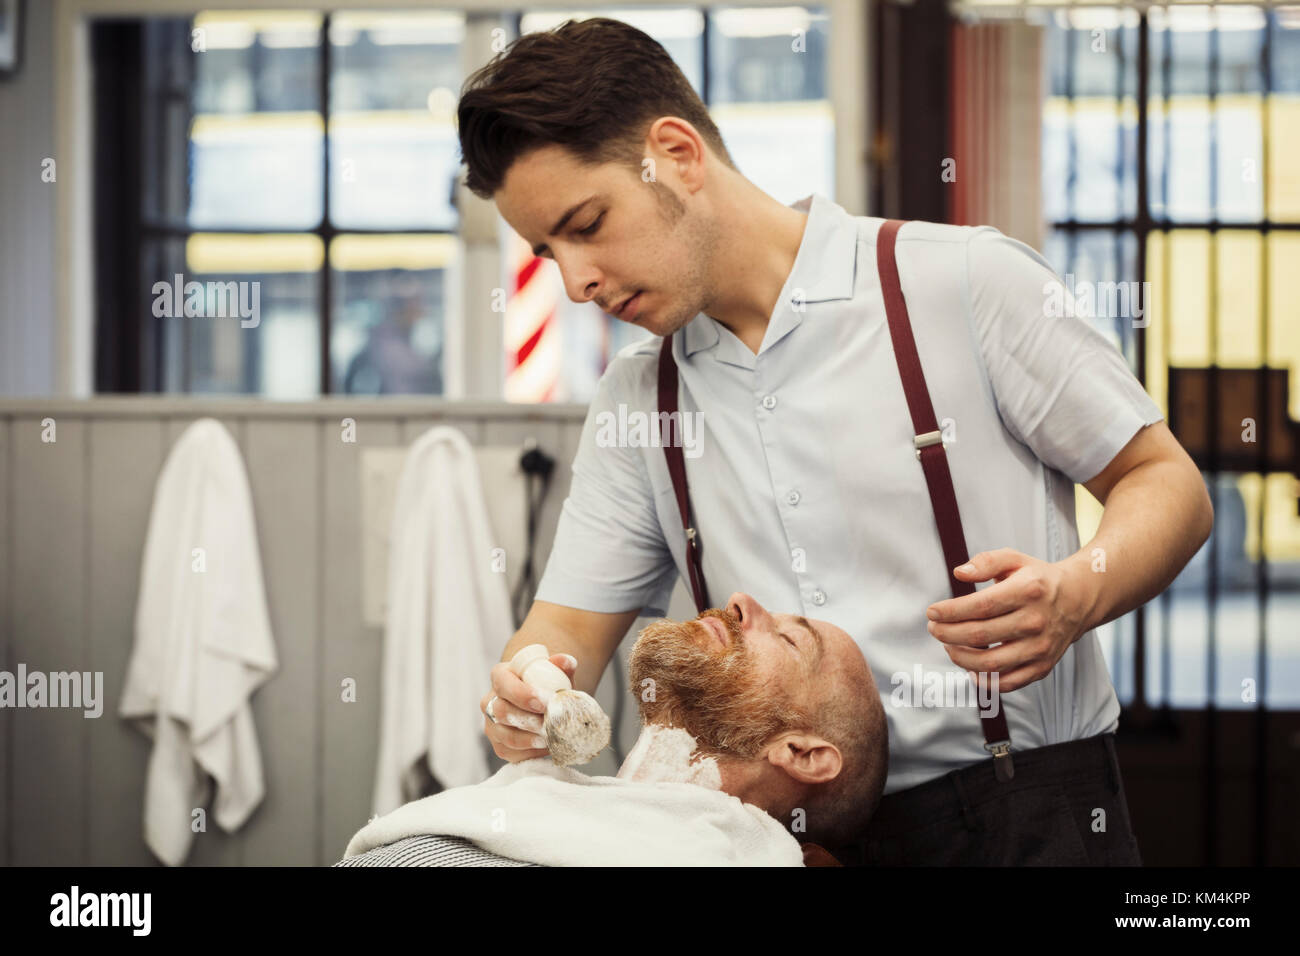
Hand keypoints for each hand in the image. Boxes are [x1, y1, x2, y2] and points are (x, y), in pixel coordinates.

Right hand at [480, 654, 577, 761]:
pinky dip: (531, 752)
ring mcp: (492, 725)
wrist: (542, 704)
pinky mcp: (499, 746)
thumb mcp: (555, 672)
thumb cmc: (547, 685)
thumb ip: (562, 664)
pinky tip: (546, 746)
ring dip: (530, 738)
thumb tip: (567, 661)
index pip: (504, 684)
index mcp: (500, 676)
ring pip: (506, 735)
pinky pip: (511, 753)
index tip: (545, 701)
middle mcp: (490, 701)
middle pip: (502, 712)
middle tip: (551, 721)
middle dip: (528, 719)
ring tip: (550, 736)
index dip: (523, 694)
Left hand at [924, 548, 1095, 692]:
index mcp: (1028, 591)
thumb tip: (959, 573)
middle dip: (948, 634)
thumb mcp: (1014, 559)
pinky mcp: (1043, 667)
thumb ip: (986, 562)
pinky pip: (1009, 683)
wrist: (1078, 599)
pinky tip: (969, 668)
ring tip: (948, 646)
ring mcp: (1040, 647)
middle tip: (934, 628)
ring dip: (961, 658)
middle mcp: (1036, 621)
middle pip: (981, 635)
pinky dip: (985, 681)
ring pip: (991, 663)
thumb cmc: (1037, 578)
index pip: (981, 606)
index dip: (951, 612)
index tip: (932, 612)